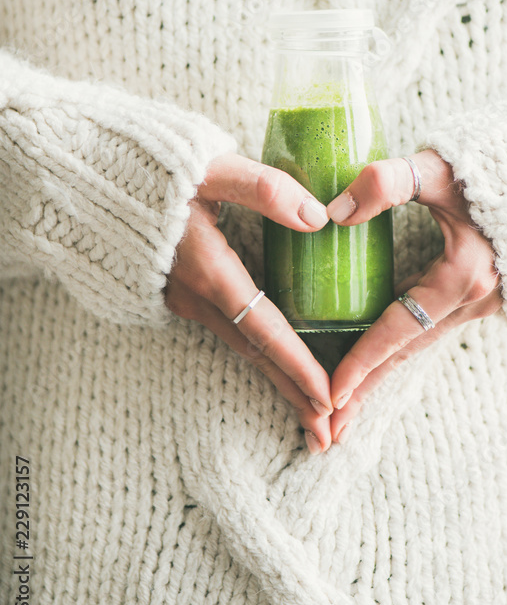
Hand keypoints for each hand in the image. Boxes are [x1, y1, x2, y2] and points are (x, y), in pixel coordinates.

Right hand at [164, 152, 334, 452]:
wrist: (80, 179)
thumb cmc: (149, 169)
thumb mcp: (209, 168)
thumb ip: (263, 189)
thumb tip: (318, 217)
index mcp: (210, 270)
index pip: (264, 329)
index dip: (297, 365)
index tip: (327, 400)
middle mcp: (195, 296)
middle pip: (255, 353)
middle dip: (292, 393)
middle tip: (326, 435)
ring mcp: (181, 298)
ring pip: (239, 346)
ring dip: (275, 378)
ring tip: (307, 411)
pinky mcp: (174, 291)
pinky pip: (224, 331)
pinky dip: (255, 354)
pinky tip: (271, 360)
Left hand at [325, 150, 502, 444]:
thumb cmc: (501, 164)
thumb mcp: (439, 168)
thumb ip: (386, 182)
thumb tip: (335, 211)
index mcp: (462, 276)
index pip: (397, 330)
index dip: (360, 362)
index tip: (328, 394)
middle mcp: (476, 299)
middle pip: (407, 352)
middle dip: (367, 388)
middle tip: (328, 427)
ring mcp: (485, 299)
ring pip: (421, 342)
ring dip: (384, 370)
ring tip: (349, 400)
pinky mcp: (487, 292)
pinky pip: (436, 327)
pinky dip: (405, 345)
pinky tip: (384, 351)